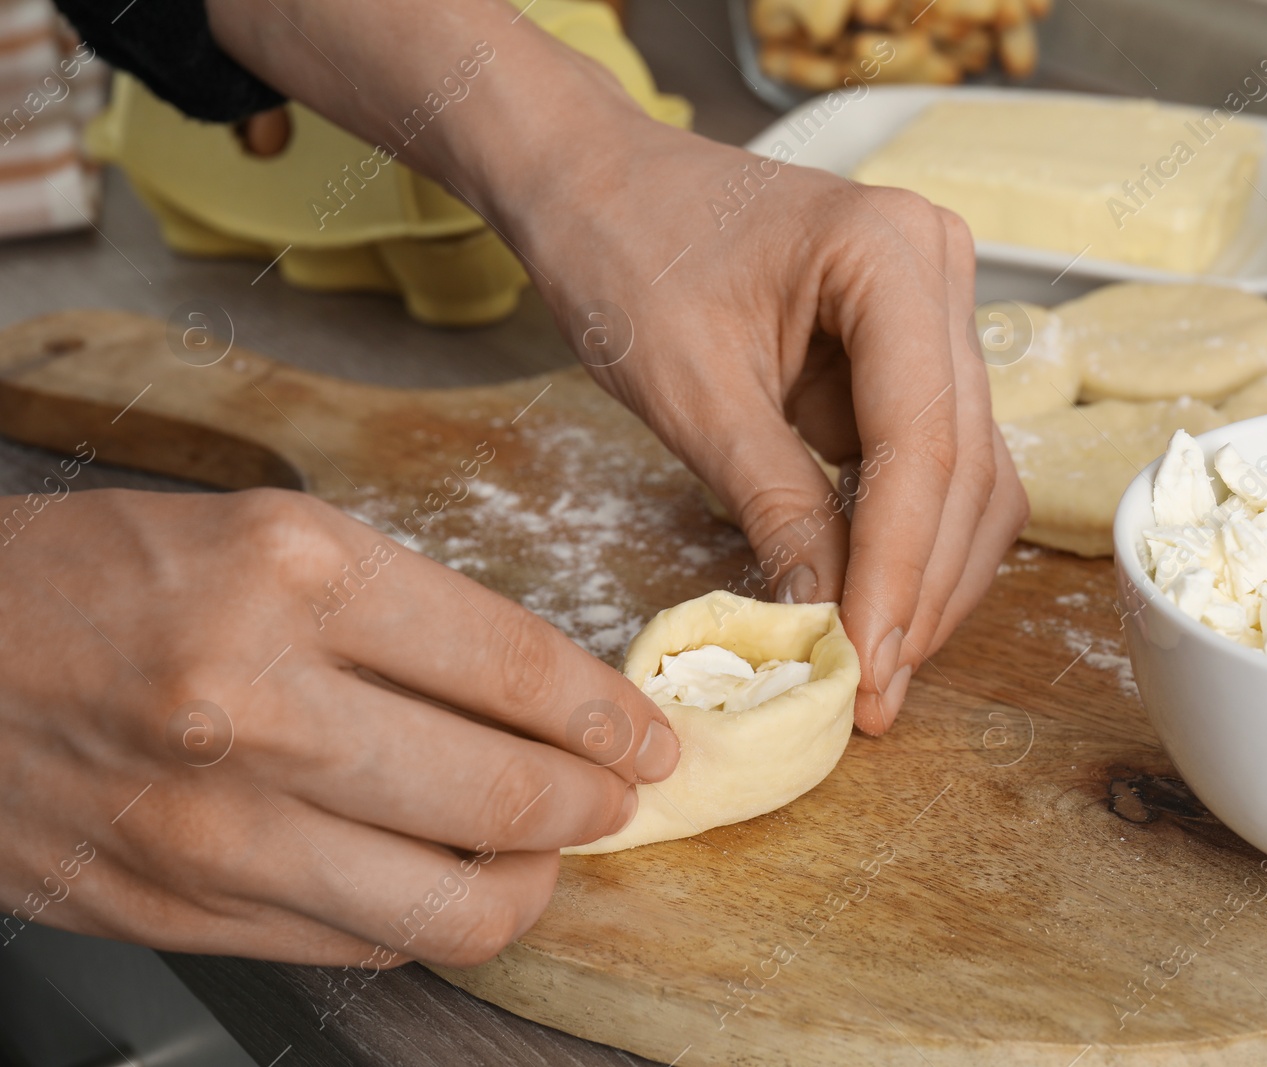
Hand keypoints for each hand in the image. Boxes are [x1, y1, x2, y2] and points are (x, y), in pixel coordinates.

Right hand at [0, 488, 676, 966]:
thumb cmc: (100, 582)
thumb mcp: (264, 539)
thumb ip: (406, 621)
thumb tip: (541, 701)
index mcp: (292, 573)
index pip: (512, 663)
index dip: (605, 712)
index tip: (644, 735)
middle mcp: (259, 702)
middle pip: (503, 792)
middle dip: (592, 801)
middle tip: (616, 793)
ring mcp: (218, 824)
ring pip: (449, 903)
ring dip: (532, 882)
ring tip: (546, 852)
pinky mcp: (184, 910)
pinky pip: (362, 942)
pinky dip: (432, 917)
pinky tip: (446, 879)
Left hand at [505, 110, 1029, 734]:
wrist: (593, 184)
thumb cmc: (622, 253)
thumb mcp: (690, 390)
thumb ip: (772, 501)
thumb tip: (825, 621)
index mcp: (890, 253)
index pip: (923, 441)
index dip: (898, 567)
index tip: (868, 665)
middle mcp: (938, 273)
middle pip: (963, 466)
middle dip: (918, 589)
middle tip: (876, 692)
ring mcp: (932, 314)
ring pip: (969, 475)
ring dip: (927, 578)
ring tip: (876, 668)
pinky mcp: (906, 357)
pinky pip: (932, 464)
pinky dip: (906, 540)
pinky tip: (871, 606)